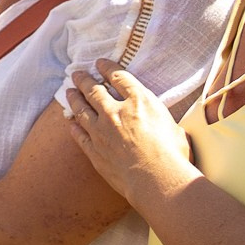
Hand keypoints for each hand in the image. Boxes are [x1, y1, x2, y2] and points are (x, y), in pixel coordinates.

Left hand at [60, 62, 196, 207]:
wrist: (156, 180)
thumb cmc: (174, 156)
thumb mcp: (175, 129)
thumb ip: (163, 123)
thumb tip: (168, 128)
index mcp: (139, 101)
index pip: (119, 77)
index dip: (107, 68)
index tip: (100, 63)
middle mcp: (116, 112)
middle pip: (94, 89)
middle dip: (84, 79)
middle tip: (77, 73)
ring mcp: (101, 130)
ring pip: (81, 108)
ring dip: (74, 98)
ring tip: (69, 91)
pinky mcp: (94, 149)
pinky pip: (79, 134)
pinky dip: (74, 126)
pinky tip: (70, 122)